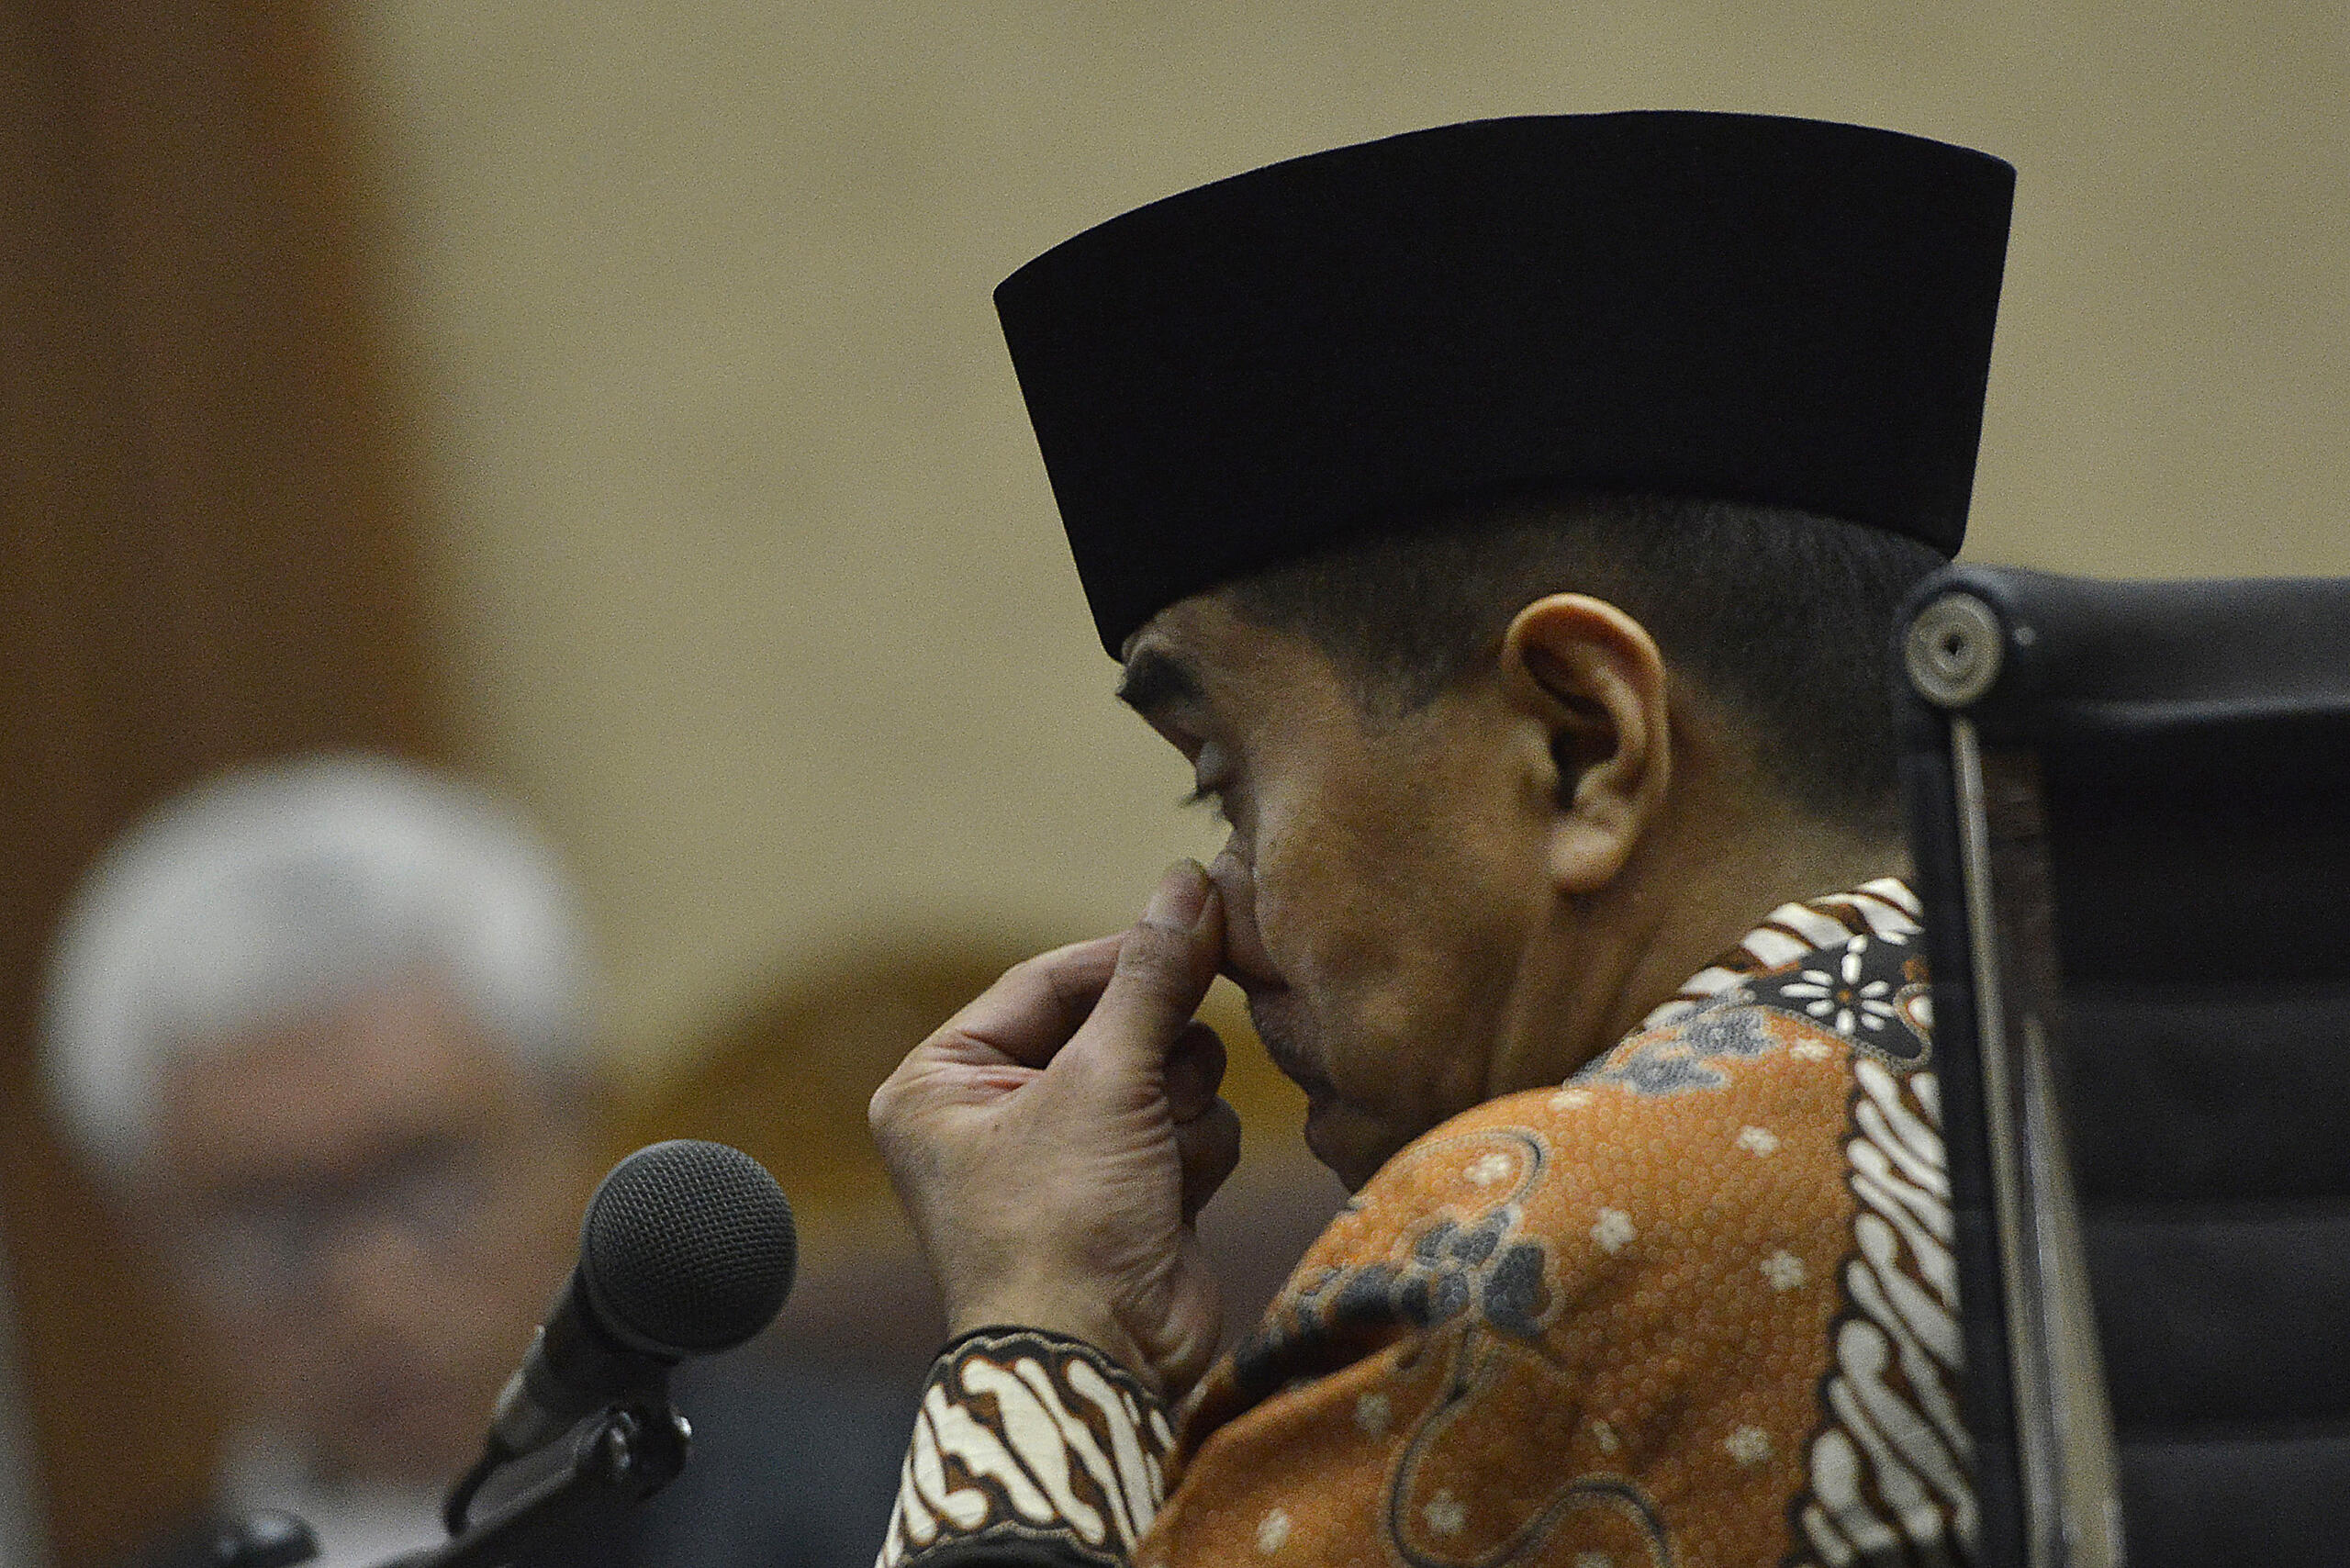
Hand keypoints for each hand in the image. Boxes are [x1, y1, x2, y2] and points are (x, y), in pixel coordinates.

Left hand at [868, 861, 1242, 1398]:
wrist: (1099, 1363)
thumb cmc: (1062, 1224)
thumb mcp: (1105, 1079)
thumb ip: (1153, 978)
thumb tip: (1189, 883)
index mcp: (942, 1082)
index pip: (1045, 980)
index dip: (1124, 956)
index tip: (1199, 923)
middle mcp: (995, 1116)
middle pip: (1112, 1026)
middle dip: (1154, 1054)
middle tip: (1172, 1067)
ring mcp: (1067, 1160)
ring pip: (1162, 1076)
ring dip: (1177, 1109)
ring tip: (1160, 1154)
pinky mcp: (1130, 1196)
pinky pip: (1186, 1130)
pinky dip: (1194, 1155)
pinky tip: (1175, 1198)